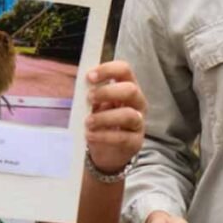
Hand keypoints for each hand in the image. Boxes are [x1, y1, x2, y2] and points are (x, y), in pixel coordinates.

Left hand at [84, 60, 145, 174]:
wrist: (107, 152)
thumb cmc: (102, 122)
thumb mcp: (96, 105)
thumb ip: (92, 94)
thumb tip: (83, 84)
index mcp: (128, 86)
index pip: (124, 70)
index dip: (108, 70)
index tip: (89, 76)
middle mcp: (137, 102)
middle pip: (130, 90)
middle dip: (107, 92)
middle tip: (89, 98)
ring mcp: (139, 123)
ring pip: (128, 115)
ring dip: (104, 117)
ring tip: (88, 122)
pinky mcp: (135, 142)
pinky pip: (122, 137)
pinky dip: (104, 136)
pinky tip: (90, 135)